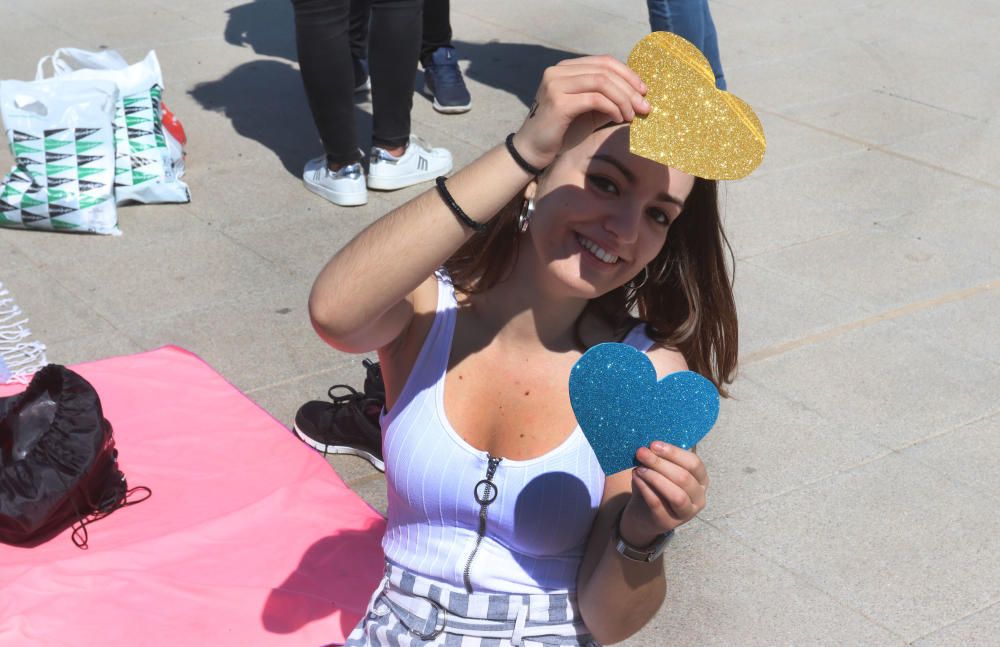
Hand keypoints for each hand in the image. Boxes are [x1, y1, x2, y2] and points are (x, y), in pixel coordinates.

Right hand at [512, 55, 649, 170]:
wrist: (533, 151)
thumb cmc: (562, 132)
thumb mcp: (589, 111)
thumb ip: (608, 99)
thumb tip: (639, 95)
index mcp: (565, 69)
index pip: (604, 62)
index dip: (628, 74)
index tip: (644, 91)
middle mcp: (557, 71)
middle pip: (605, 70)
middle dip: (630, 88)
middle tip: (645, 106)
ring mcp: (555, 84)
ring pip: (602, 82)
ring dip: (623, 99)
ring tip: (632, 115)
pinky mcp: (558, 102)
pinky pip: (594, 99)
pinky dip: (612, 108)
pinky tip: (618, 119)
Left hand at [619, 441, 708, 545]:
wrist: (642, 514)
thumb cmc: (655, 486)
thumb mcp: (660, 470)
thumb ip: (660, 459)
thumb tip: (649, 447)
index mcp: (701, 480)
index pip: (694, 463)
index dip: (674, 453)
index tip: (653, 444)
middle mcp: (699, 498)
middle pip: (684, 478)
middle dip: (660, 463)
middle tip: (641, 453)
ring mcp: (686, 514)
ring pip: (677, 495)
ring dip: (656, 478)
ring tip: (639, 469)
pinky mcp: (668, 523)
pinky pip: (658, 504)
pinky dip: (646, 488)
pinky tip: (636, 478)